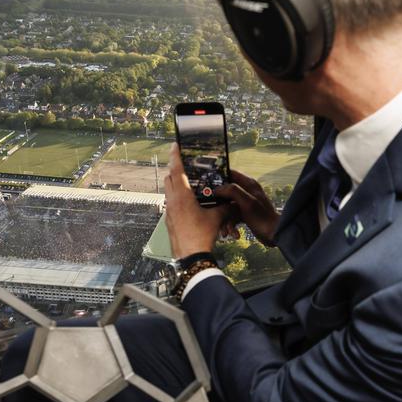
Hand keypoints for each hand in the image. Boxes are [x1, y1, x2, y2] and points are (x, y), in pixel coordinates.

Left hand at [165, 143, 227, 258]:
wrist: (190, 257)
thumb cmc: (202, 235)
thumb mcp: (217, 218)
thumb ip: (225, 206)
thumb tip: (233, 202)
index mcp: (182, 196)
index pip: (177, 169)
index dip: (176, 155)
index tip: (175, 144)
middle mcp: (172, 201)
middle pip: (169, 178)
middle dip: (175, 168)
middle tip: (183, 163)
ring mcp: (169, 211)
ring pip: (168, 190)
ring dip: (175, 183)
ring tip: (187, 182)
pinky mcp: (169, 220)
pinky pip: (171, 202)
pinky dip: (177, 197)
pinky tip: (187, 202)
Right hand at [213, 170, 280, 246]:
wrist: (274, 234)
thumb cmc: (263, 217)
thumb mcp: (247, 202)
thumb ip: (232, 191)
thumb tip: (217, 189)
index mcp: (248, 184)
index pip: (230, 174)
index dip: (219, 178)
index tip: (207, 185)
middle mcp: (246, 192)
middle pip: (225, 193)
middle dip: (219, 205)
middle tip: (212, 212)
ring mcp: (245, 203)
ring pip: (227, 207)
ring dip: (225, 220)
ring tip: (225, 231)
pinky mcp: (244, 214)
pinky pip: (232, 217)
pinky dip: (231, 226)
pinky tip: (233, 234)